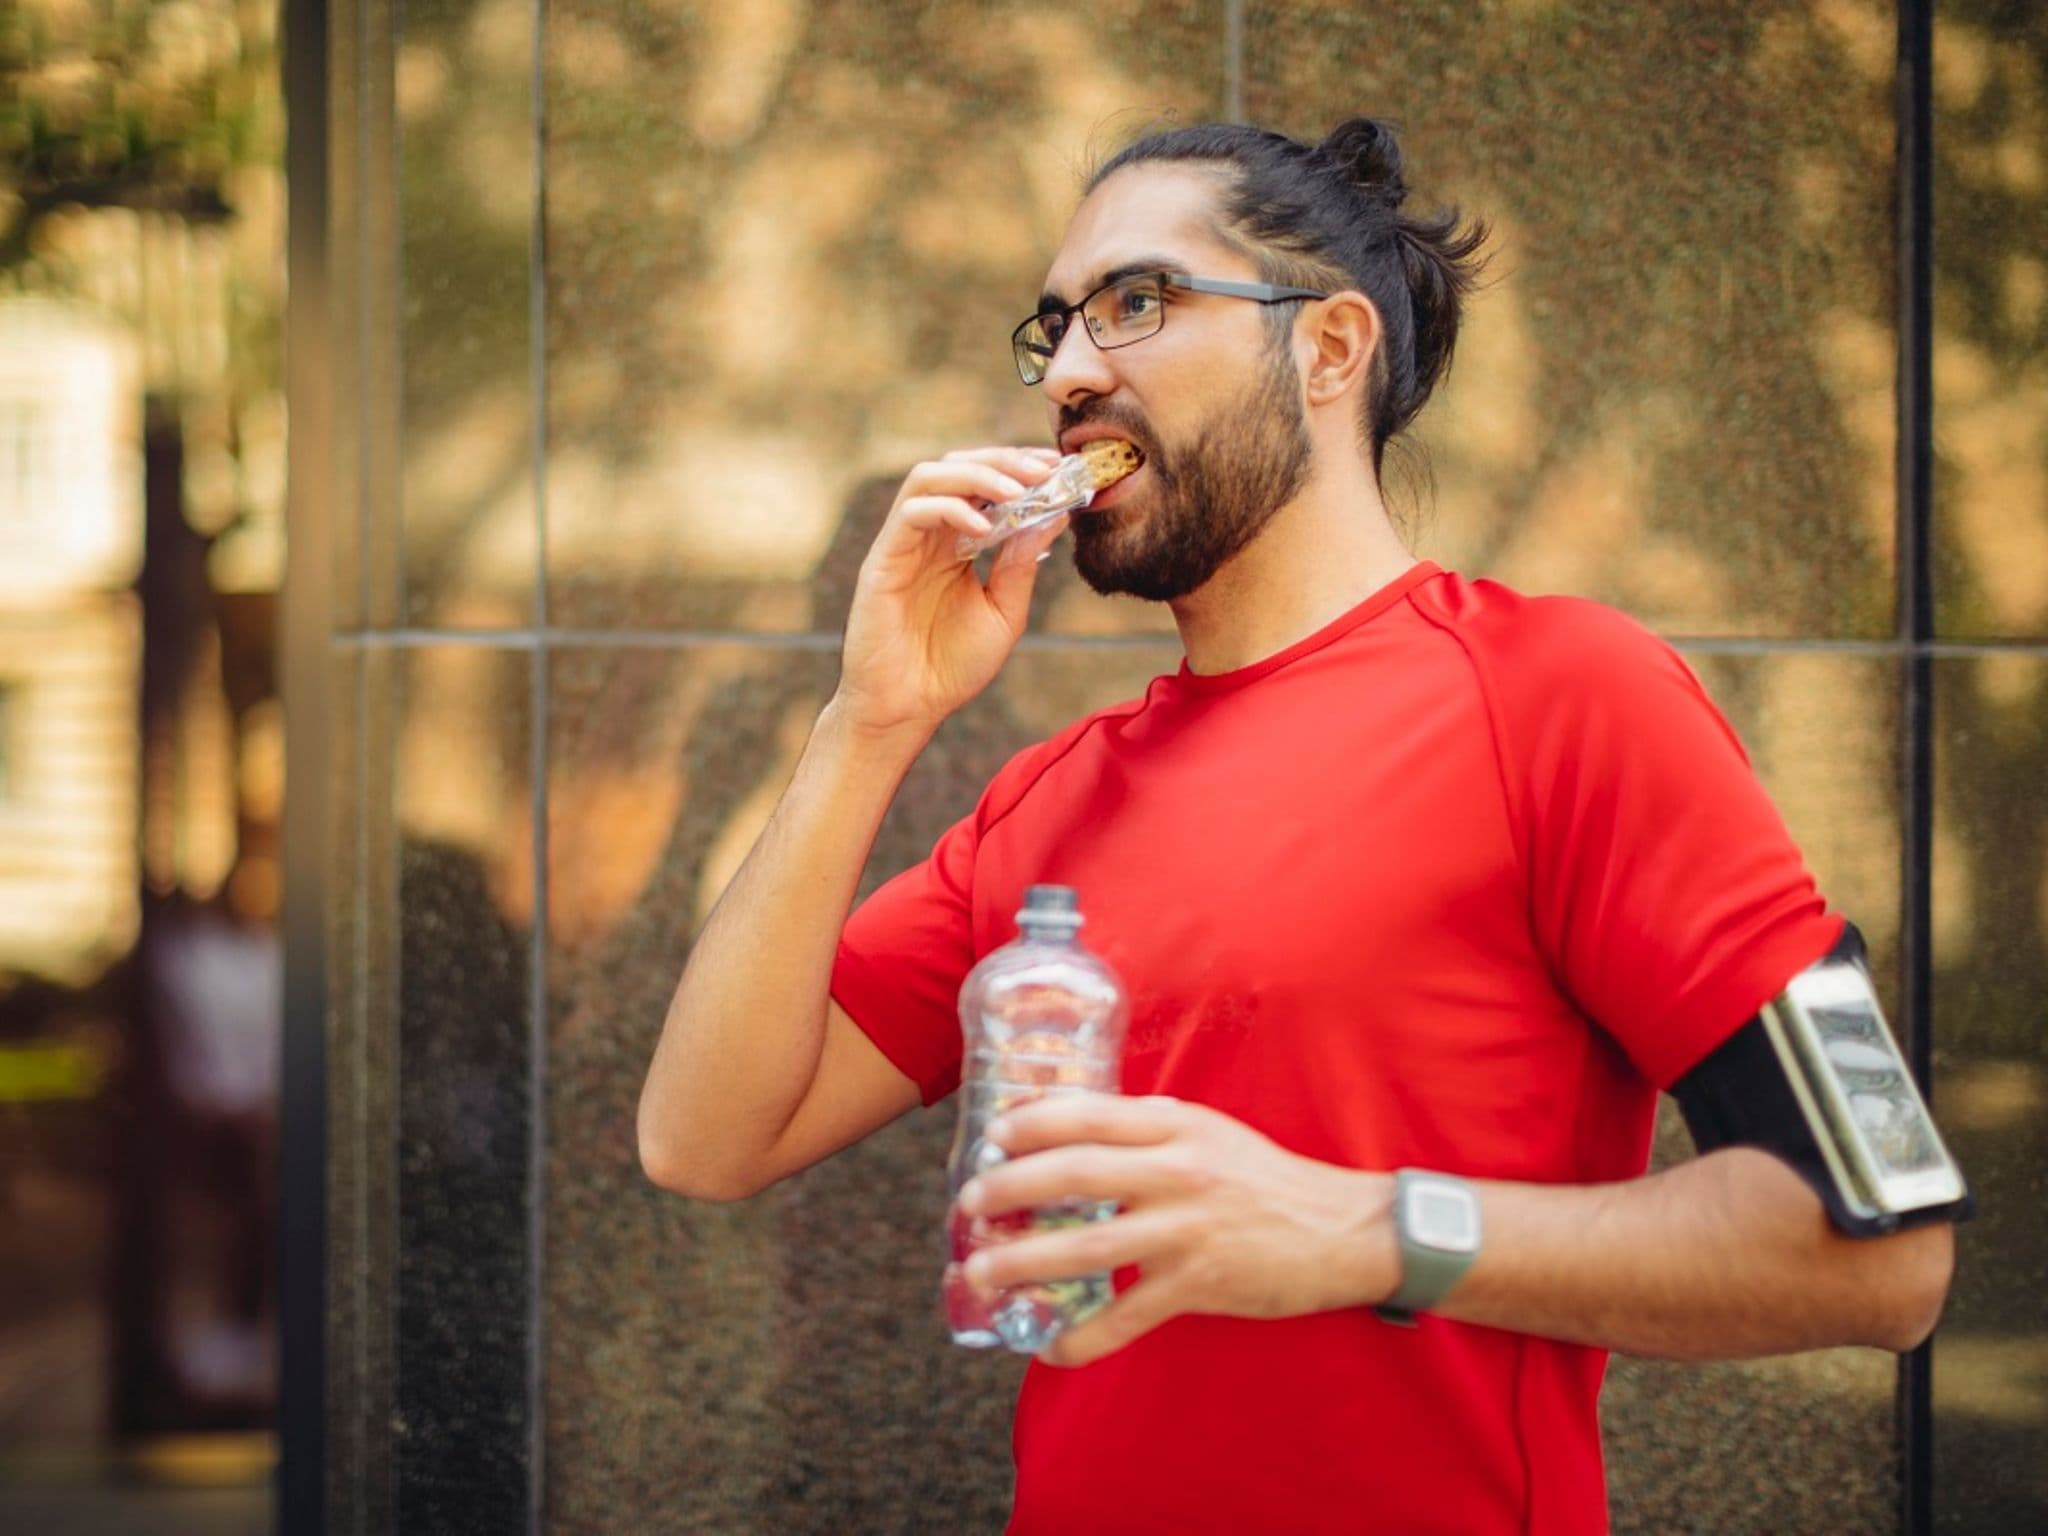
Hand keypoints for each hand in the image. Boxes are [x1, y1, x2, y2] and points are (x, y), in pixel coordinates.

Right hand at [834, 446, 1067, 738]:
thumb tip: (1054, 515)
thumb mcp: (1004, 612)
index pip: (984, 485)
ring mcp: (904, 544)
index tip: (1059, 467)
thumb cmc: (952, 667)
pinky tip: (984, 528)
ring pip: (930, 477)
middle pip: (958, 466)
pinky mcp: (883, 560)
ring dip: (978, 475)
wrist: (910, 708)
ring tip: (1018, 490)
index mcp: (957, 544)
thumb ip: (1022, 564)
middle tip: (1044, 469)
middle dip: (1004, 460)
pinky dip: (950, 509)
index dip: (1020, 467)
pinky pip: (911, 512)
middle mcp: (929, 535)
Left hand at [956, 1095, 1398, 1367]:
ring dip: (1025, 1262)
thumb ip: (1152, 1128)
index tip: (993, 1138)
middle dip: (1010, 1188)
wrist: (1345, 1231)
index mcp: (1177, 1127)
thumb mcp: (1213, 1133)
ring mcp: (1188, 1230)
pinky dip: (1083, 1337)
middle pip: (1075, 1175)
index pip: (1090, 1115)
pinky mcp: (1200, 1284)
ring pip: (1089, 1247)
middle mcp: (1179, 1172)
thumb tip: (1081, 1125)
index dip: (1032, 1125)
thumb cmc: (1269, 1180)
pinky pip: (1128, 1316)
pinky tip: (1049, 1347)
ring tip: (981, 1274)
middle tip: (970, 1204)